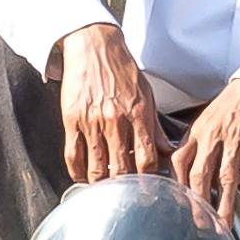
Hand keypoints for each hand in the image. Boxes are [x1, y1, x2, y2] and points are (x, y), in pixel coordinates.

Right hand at [56, 23, 161, 189]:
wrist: (93, 46)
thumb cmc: (121, 69)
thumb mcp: (146, 95)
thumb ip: (155, 126)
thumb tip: (167, 151)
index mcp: (138, 114)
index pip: (146, 158)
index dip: (148, 179)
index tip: (148, 188)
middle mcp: (116, 120)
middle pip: (121, 169)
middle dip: (125, 186)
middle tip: (126, 193)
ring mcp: (92, 122)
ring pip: (96, 168)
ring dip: (101, 183)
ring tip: (106, 187)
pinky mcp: (72, 120)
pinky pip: (73, 156)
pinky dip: (78, 173)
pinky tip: (83, 177)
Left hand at [173, 74, 239, 228]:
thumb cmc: (233, 104)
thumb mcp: (207, 119)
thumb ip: (197, 143)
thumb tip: (189, 172)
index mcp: (197, 131)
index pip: (179, 161)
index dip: (178, 185)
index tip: (181, 204)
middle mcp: (212, 136)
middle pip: (200, 175)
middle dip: (200, 204)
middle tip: (202, 223)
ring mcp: (234, 137)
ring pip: (226, 178)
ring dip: (225, 204)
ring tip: (224, 224)